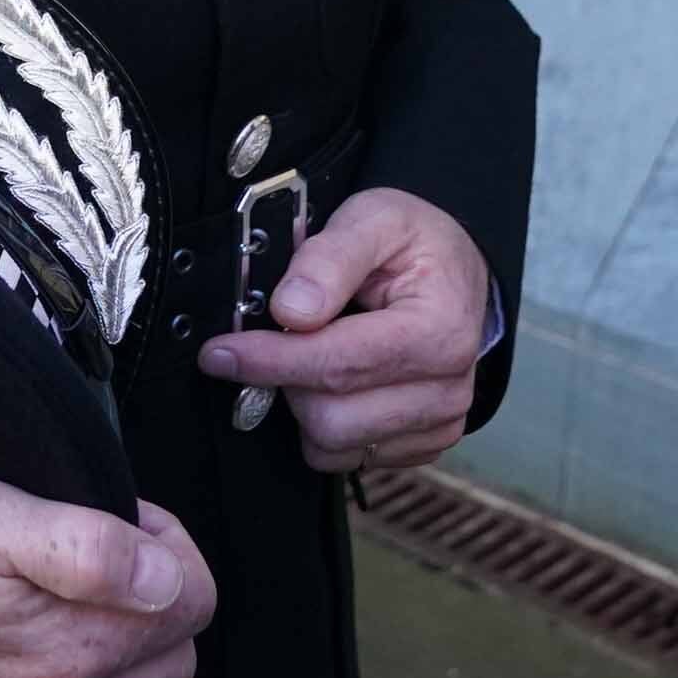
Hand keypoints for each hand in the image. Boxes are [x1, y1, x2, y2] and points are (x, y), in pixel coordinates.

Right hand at [0, 465, 214, 677]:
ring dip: (120, 654)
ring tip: (66, 598)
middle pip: (169, 661)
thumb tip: (167, 576)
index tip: (128, 522)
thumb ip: (90, 548)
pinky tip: (32, 652)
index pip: (193, 603)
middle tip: (103, 552)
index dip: (170, 546)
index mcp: (62, 653)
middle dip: (155, 599)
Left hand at [196, 187, 493, 474]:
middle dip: (288, 381)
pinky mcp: (424, 444)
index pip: (338, 365)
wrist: (456, 269)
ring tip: (313, 356)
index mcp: (440, 330)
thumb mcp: (373, 218)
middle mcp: (447, 388)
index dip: (270, 360)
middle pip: (331, 418)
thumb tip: (290, 310)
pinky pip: (350, 460)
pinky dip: (328, 426)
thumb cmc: (416, 243)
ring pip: (334, 447)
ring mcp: (438, 423)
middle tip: (279, 342)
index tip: (221, 353)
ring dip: (305, 407)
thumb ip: (330, 257)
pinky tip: (337, 383)